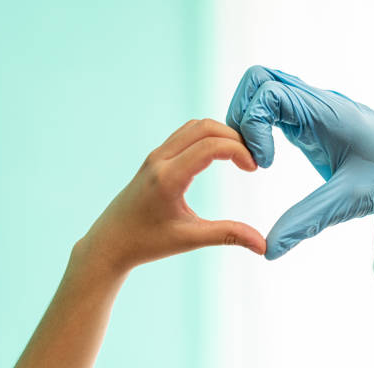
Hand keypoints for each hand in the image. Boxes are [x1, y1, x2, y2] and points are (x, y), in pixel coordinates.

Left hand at [80, 118, 265, 272]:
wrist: (109, 242)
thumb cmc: (146, 243)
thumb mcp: (190, 239)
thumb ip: (228, 236)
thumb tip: (264, 246)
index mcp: (168, 177)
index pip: (211, 145)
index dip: (239, 151)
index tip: (254, 169)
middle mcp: (160, 159)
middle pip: (205, 126)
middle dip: (234, 137)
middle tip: (252, 158)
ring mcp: (156, 155)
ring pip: (195, 126)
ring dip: (221, 134)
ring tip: (240, 156)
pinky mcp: (155, 158)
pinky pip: (186, 134)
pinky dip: (208, 137)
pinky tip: (220, 156)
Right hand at [227, 66, 373, 259]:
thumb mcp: (351, 200)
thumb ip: (307, 221)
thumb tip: (268, 250)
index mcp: (326, 111)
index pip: (267, 91)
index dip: (252, 125)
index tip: (262, 165)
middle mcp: (316, 101)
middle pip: (258, 79)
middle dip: (240, 114)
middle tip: (247, 156)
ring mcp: (313, 107)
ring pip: (264, 88)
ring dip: (248, 118)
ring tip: (255, 158)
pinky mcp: (311, 119)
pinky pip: (274, 105)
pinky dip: (259, 125)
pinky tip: (266, 157)